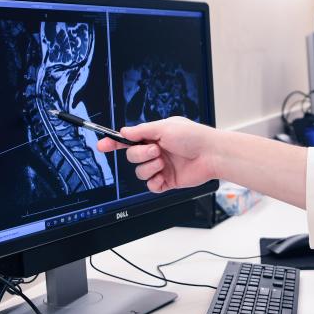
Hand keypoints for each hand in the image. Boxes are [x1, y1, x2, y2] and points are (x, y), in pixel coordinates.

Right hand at [96, 116, 218, 192]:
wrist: (212, 154)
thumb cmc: (193, 136)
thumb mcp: (164, 127)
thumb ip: (141, 131)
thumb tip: (123, 132)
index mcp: (155, 137)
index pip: (129, 141)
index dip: (114, 143)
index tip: (101, 145)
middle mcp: (157, 152)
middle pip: (132, 157)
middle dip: (140, 154)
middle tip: (156, 150)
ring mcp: (162, 167)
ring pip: (140, 172)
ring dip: (149, 167)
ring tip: (164, 162)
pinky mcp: (169, 181)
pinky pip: (151, 186)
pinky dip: (154, 182)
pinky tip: (162, 176)